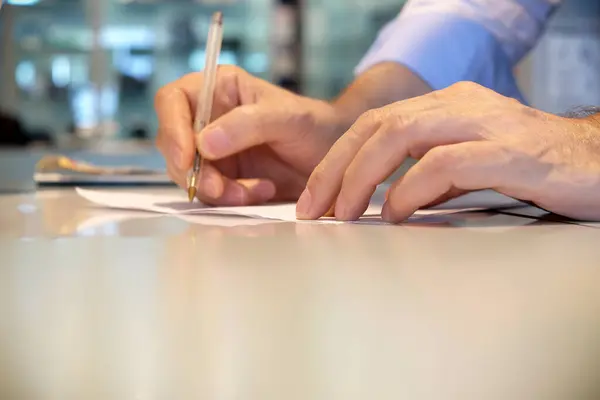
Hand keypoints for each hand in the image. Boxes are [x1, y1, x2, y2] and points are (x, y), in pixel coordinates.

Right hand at [155, 66, 345, 204]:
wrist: (333, 160)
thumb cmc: (313, 126)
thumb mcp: (286, 117)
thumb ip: (247, 124)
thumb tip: (204, 143)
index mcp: (218, 89)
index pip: (172, 100)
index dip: (172, 128)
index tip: (188, 157)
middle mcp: (208, 119)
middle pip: (173, 144)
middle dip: (194, 171)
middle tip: (221, 188)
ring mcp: (213, 151)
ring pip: (189, 174)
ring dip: (216, 190)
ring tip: (256, 190)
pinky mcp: (223, 177)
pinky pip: (210, 194)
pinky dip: (232, 199)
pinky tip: (262, 191)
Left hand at [297, 82, 599, 221]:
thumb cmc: (533, 166)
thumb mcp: (471, 166)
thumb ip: (431, 174)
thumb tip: (388, 200)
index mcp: (446, 105)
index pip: (374, 125)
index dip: (336, 160)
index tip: (313, 198)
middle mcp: (460, 105)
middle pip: (377, 127)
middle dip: (335, 170)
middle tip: (313, 210)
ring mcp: (485, 123)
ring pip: (401, 136)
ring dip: (362, 178)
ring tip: (343, 214)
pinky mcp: (510, 151)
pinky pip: (445, 164)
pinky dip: (411, 189)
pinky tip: (397, 214)